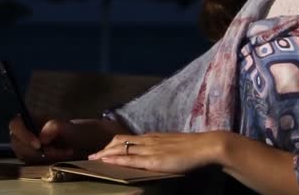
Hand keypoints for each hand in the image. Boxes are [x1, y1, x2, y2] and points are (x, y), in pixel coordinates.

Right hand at [8, 115, 81, 163]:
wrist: (74, 142)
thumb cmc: (68, 130)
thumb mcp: (65, 126)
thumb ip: (54, 126)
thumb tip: (41, 137)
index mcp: (27, 119)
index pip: (15, 125)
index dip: (23, 135)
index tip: (38, 145)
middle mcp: (22, 133)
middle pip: (18, 144)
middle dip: (37, 151)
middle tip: (55, 151)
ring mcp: (24, 147)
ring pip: (25, 156)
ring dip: (45, 157)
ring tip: (63, 152)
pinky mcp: (29, 159)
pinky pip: (32, 164)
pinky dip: (47, 162)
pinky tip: (61, 156)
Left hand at [88, 131, 227, 173]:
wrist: (206, 146)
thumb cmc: (194, 148)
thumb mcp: (173, 145)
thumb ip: (163, 148)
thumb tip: (158, 153)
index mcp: (153, 137)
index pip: (127, 138)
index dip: (113, 143)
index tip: (103, 148)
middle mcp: (148, 140)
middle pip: (119, 141)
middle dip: (104, 148)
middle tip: (92, 155)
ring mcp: (150, 149)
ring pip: (121, 148)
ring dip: (105, 153)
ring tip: (93, 159)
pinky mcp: (153, 159)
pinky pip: (130, 158)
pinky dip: (116, 159)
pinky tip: (106, 161)